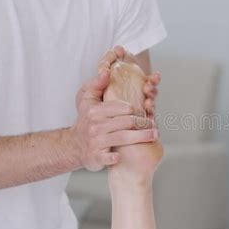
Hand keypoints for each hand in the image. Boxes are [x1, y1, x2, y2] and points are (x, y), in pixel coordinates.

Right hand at [71, 47, 158, 171]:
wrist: (74, 146)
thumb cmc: (85, 120)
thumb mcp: (86, 100)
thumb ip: (97, 85)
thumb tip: (107, 71)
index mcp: (95, 111)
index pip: (123, 107)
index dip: (137, 109)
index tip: (147, 110)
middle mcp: (95, 125)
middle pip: (127, 122)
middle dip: (144, 123)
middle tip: (155, 123)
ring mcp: (96, 142)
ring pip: (124, 138)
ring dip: (142, 137)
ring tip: (155, 135)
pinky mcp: (96, 157)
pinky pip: (109, 157)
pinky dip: (116, 157)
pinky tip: (125, 155)